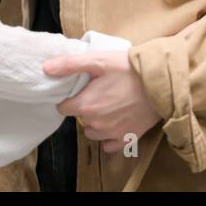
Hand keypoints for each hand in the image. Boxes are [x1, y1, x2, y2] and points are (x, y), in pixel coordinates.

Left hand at [42, 50, 161, 154]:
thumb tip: (46, 69)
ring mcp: (112, 133)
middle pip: (80, 119)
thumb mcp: (97, 60)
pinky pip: (110, 146)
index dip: (69, 98)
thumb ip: (69, 65)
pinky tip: (115, 123)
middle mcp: (96, 123)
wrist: (159, 82)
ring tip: (107, 106)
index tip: (79, 90)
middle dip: (84, 108)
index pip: (64, 108)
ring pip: (93, 133)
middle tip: (97, 93)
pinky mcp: (128, 139)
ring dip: (95, 122)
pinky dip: (109, 137)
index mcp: (86, 105)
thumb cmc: (127, 68)